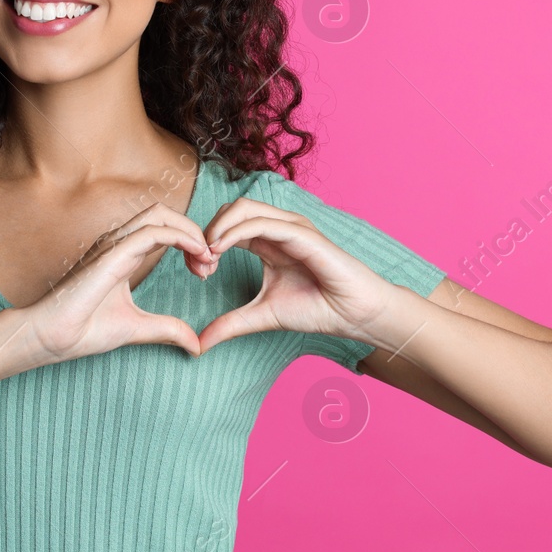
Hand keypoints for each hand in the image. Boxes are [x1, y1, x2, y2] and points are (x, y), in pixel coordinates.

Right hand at [19, 201, 218, 362]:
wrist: (51, 337)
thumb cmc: (83, 330)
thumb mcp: (138, 328)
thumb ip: (167, 330)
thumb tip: (196, 345)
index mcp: (122, 254)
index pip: (162, 229)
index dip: (190, 242)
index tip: (205, 270)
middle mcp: (118, 243)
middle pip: (164, 214)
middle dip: (194, 232)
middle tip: (210, 262)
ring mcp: (113, 245)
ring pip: (159, 215)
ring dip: (190, 231)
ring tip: (207, 258)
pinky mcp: (111, 254)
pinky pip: (152, 232)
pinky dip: (180, 236)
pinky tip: (196, 254)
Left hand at [195, 197, 392, 353]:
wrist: (354, 313)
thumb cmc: (317, 309)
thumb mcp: (261, 316)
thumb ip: (230, 324)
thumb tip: (199, 343)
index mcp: (266, 242)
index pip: (226, 226)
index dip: (204, 243)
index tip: (197, 272)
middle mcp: (277, 228)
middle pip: (230, 210)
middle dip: (206, 232)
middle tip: (198, 263)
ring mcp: (290, 227)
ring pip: (243, 208)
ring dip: (217, 229)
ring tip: (206, 256)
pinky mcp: (301, 233)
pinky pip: (261, 223)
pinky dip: (235, 232)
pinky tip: (220, 250)